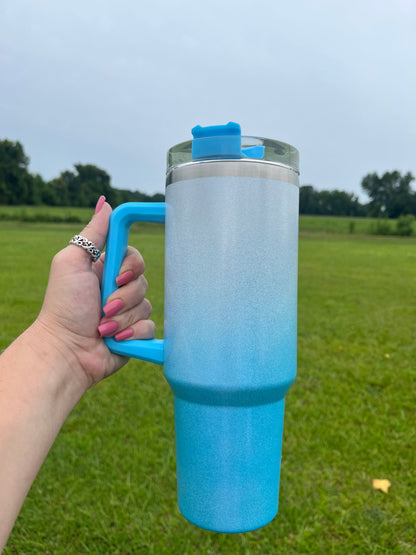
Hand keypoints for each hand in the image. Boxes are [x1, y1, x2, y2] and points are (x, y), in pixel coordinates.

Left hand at [35, 198, 154, 388]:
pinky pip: (150, 327)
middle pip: (142, 281)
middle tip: (103, 306)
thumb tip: (105, 203)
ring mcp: (127, 312)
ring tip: (103, 327)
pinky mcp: (135, 333)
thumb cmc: (64, 306)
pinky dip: (132, 333)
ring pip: (147, 305)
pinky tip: (115, 339)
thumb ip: (92, 234)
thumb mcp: (72, 262)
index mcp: (105, 270)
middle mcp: (118, 289)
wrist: (67, 351)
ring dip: (123, 317)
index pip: (134, 257)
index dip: (131, 266)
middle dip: (123, 296)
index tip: (117, 276)